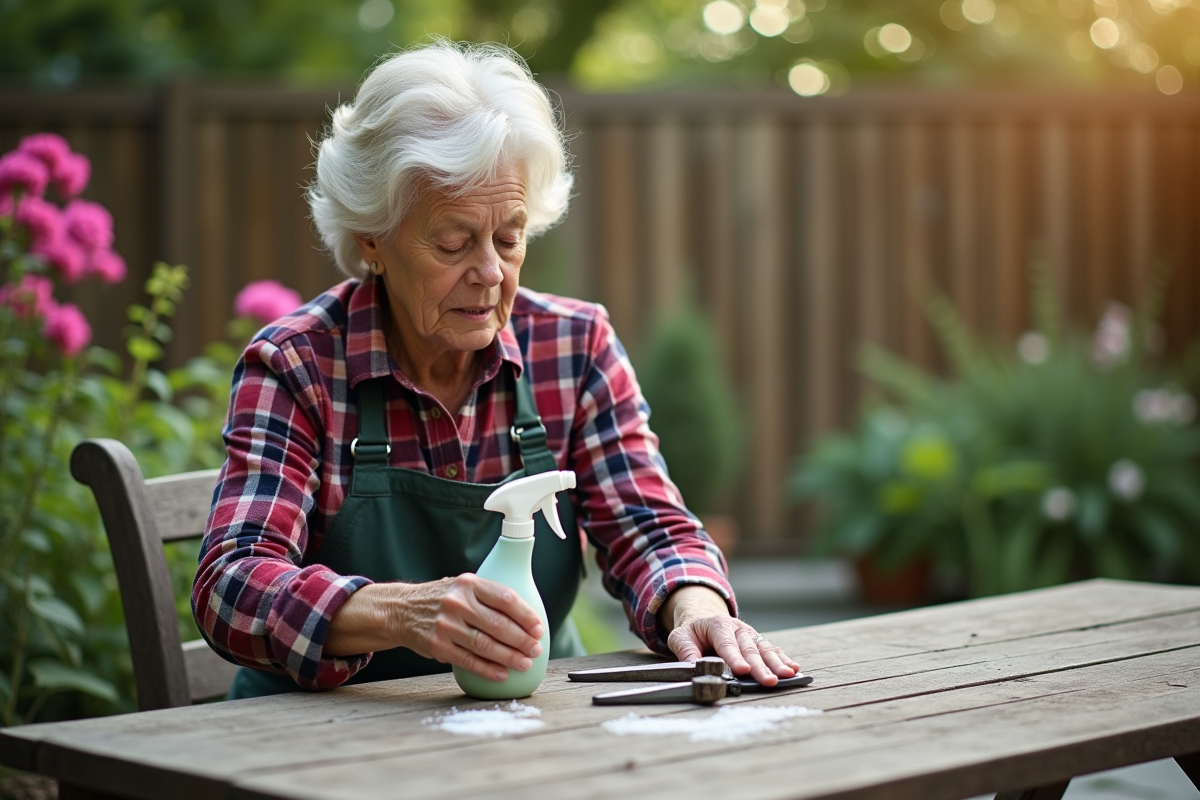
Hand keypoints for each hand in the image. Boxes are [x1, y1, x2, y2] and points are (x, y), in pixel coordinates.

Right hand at [325, 574, 543, 681]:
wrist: (401, 610)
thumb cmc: (442, 599)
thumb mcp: (462, 586)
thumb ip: (488, 596)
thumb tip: (526, 618)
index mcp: (468, 584)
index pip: (504, 598)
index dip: (525, 615)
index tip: (538, 628)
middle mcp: (457, 603)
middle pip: (498, 624)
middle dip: (521, 640)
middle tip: (536, 649)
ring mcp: (446, 625)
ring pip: (485, 645)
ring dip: (509, 657)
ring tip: (525, 663)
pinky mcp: (438, 646)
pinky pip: (468, 661)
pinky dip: (488, 669)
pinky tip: (502, 674)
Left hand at [660, 585, 802, 686]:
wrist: (704, 618)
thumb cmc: (693, 632)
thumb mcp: (680, 637)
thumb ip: (686, 652)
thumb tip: (694, 667)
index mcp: (718, 626)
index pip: (727, 644)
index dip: (735, 658)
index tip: (742, 671)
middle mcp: (738, 629)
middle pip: (750, 650)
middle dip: (760, 667)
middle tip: (769, 681)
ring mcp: (751, 635)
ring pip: (765, 649)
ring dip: (777, 663)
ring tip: (788, 675)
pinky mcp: (758, 642)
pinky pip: (772, 650)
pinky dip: (783, 658)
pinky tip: (794, 668)